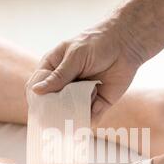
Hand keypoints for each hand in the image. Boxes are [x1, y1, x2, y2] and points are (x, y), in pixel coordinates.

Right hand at [30, 20, 144, 118]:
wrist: (126, 45)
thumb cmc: (97, 43)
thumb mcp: (74, 57)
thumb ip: (59, 76)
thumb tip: (36, 91)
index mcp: (53, 70)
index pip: (38, 87)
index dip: (36, 99)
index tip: (38, 109)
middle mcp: (65, 86)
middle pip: (53, 105)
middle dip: (55, 112)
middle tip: (56, 119)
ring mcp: (81, 96)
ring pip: (71, 114)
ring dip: (73, 117)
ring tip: (75, 118)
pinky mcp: (98, 104)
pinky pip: (91, 117)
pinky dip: (90, 118)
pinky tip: (92, 114)